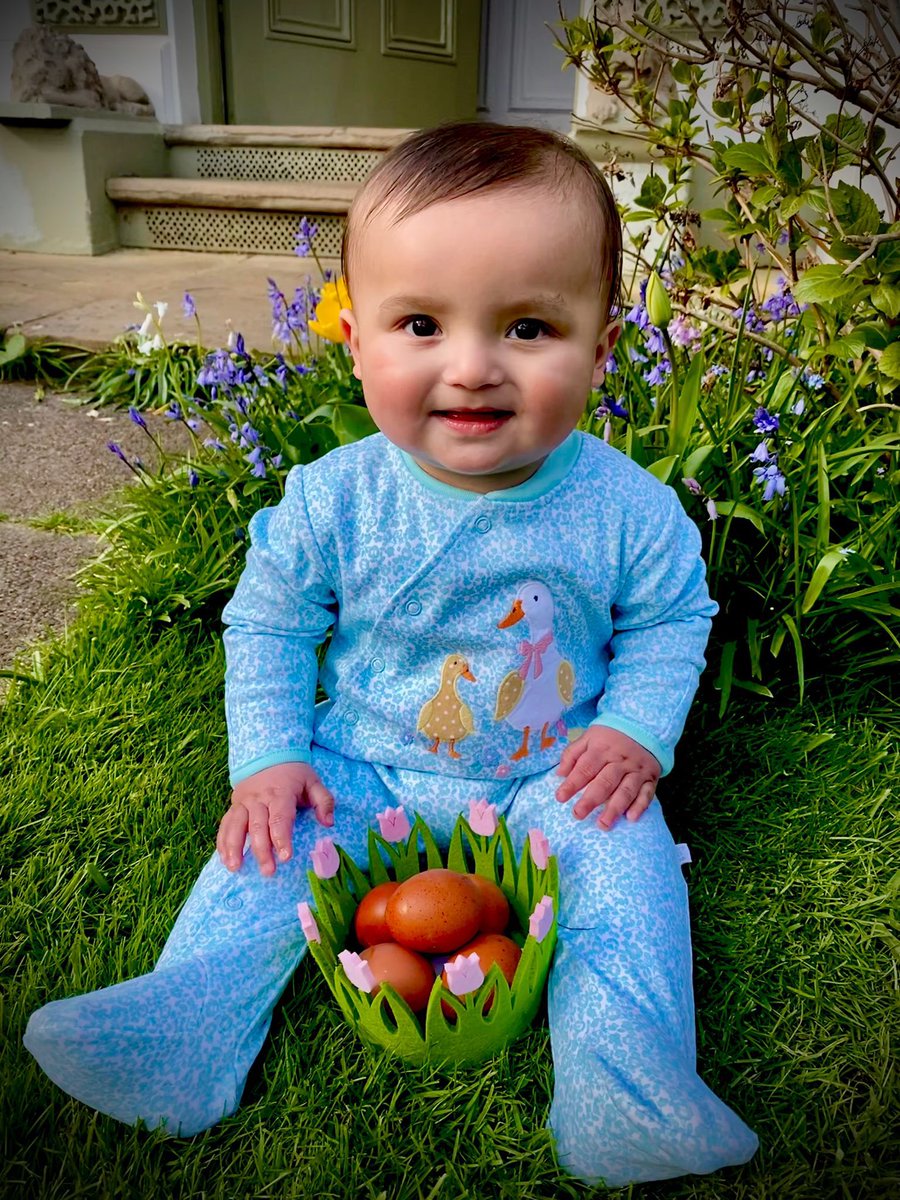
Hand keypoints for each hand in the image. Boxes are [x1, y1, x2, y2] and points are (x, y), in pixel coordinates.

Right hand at [216, 762, 333, 875]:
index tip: (285, 857)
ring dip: (235, 847)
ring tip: (235, 868)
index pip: (280, 817)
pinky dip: (223, 842)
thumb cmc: (295, 775)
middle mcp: (259, 798)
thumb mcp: (314, 782)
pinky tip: (225, 859)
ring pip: (236, 826)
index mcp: (281, 792)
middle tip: (268, 872)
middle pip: (257, 826)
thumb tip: (328, 823)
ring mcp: (243, 802)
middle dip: (261, 850)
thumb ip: (324, 801)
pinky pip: (225, 824)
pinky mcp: (234, 806)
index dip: (282, 837)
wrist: (269, 755)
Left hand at [555, 726, 658, 829]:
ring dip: (615, 808)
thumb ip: (572, 754)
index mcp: (601, 749)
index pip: (585, 768)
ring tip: (603, 824)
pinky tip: (631, 818)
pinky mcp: (651, 779)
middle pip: (605, 782)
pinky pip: (647, 793)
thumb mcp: (589, 737)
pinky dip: (640, 806)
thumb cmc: (609, 738)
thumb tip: (560, 774)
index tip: (560, 797)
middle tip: (578, 814)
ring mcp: (636, 770)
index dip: (572, 783)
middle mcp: (620, 760)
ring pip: (626, 790)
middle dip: (591, 799)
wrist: (643, 727)